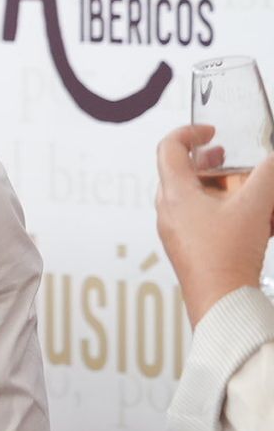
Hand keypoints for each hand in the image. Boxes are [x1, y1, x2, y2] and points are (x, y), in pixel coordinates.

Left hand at [155, 124, 273, 324]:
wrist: (220, 300)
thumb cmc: (227, 255)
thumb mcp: (255, 204)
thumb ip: (268, 174)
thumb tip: (272, 159)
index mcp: (174, 193)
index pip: (168, 148)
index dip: (189, 132)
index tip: (210, 131)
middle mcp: (167, 210)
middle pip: (177, 172)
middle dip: (205, 160)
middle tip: (225, 155)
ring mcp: (174, 230)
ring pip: (189, 196)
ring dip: (214, 184)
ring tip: (241, 184)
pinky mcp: (185, 247)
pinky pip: (196, 217)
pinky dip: (217, 207)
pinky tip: (246, 216)